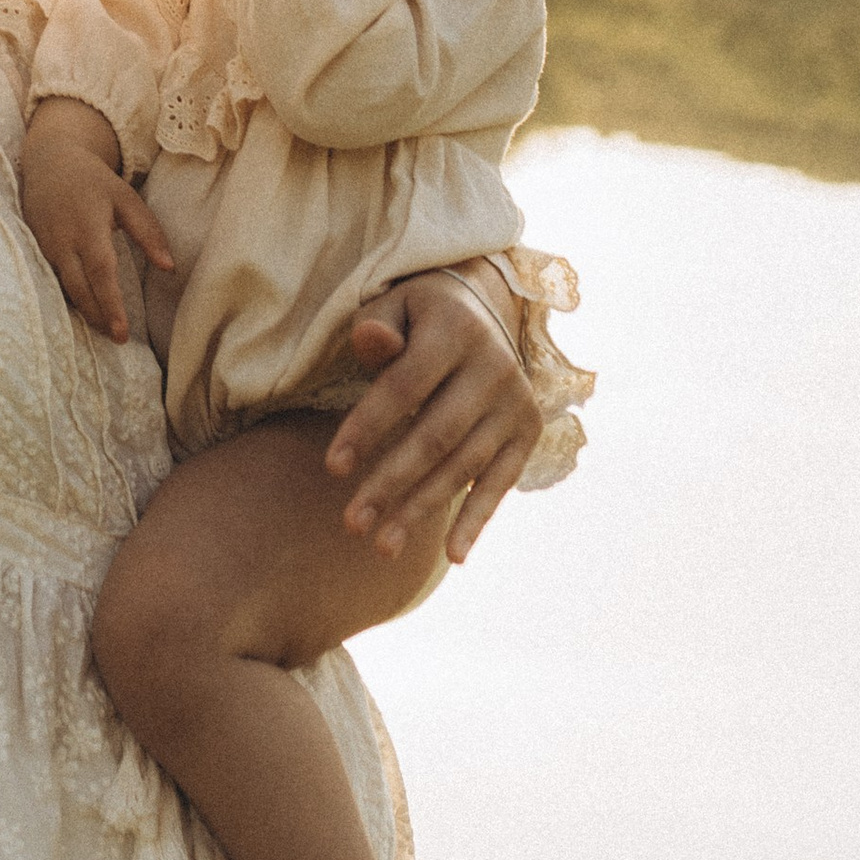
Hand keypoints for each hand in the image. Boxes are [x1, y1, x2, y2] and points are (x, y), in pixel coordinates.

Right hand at [21, 98, 173, 344]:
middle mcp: (63, 240)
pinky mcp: (35, 248)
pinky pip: (52, 280)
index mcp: (88, 227)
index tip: (122, 333)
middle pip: (80, 289)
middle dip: (99, 317)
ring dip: (84, 311)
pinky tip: (84, 309)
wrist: (50, 161)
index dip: (111, 305)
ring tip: (105, 328)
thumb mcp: (125, 198)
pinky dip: (69, 297)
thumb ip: (148, 232)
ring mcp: (45, 246)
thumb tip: (169, 267)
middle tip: (119, 339)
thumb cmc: (93, 182)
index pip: (101, 274)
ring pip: (64, 288)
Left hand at [329, 270, 542, 562]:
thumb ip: (377, 326)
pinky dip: (477, 519)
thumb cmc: (418, 313)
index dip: (368, 427)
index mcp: (455, 329)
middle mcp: (494, 367)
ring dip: (422, 509)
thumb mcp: (394, 303)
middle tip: (351, 524)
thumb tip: (373, 343)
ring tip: (382, 545)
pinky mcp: (527, 432)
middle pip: (435, 436)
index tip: (332, 468)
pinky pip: (501, 482)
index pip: (404, 386)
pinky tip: (452, 556)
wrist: (482, 308)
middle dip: (391, 483)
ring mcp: (515, 403)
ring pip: (464, 466)